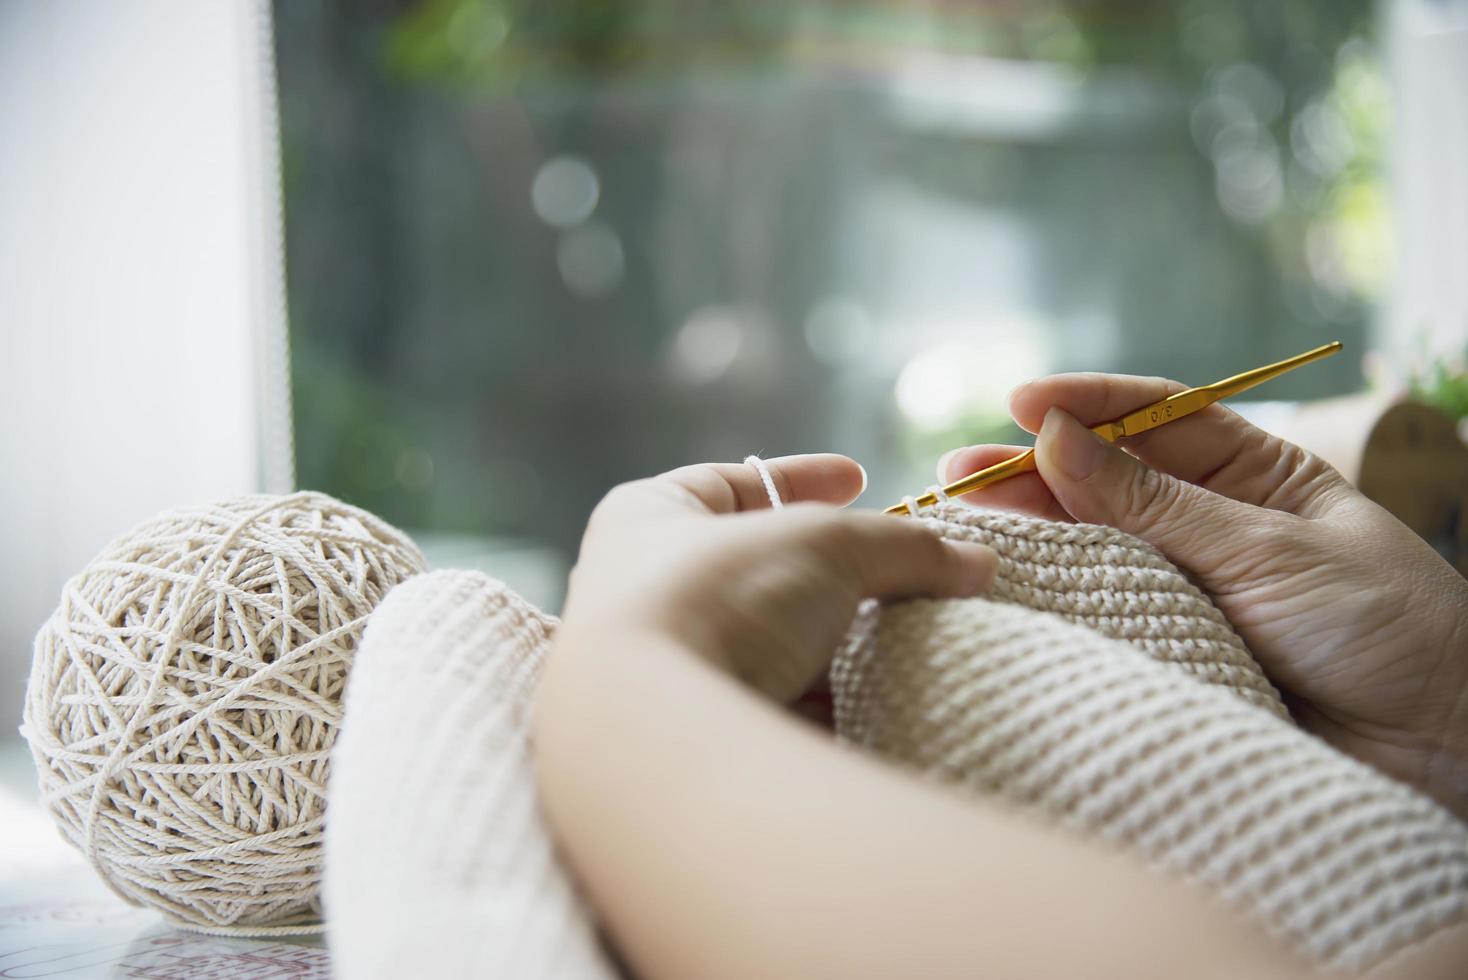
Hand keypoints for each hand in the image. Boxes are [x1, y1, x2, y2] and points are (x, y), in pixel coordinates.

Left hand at [560, 455, 996, 702]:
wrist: (657, 742)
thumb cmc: (721, 603)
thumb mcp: (828, 546)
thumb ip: (905, 547)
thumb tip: (975, 563)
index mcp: (647, 520)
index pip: (733, 483)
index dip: (801, 479)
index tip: (860, 480)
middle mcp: (641, 594)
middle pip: (758, 571)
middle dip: (834, 576)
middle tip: (899, 577)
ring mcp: (662, 673)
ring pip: (767, 648)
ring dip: (832, 651)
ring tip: (900, 647)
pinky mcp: (689, 741)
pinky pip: (768, 713)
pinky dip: (820, 708)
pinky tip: (870, 709)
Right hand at [939, 373, 1467, 818]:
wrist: (1434, 749)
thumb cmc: (1383, 627)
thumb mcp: (1267, 547)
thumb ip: (1155, 503)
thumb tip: (1055, 438)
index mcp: (1256, 476)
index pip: (1158, 418)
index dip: (1088, 403)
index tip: (1021, 402)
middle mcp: (1211, 526)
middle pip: (1108, 482)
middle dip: (1033, 471)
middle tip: (959, 473)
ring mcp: (1187, 589)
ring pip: (1094, 547)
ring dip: (1029, 531)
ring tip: (964, 518)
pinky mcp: (1170, 650)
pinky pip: (1101, 613)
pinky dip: (1051, 596)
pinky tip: (1002, 580)